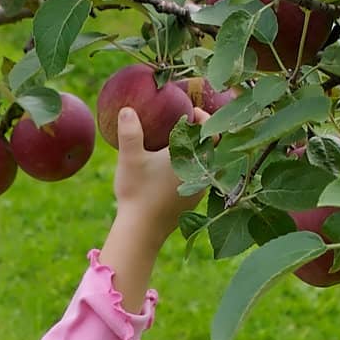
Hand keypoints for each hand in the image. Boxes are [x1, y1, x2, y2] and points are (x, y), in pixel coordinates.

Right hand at [111, 106, 210, 239]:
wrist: (141, 231)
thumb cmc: (137, 192)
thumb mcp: (130, 158)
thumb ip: (129, 132)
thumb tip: (127, 109)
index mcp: (191, 158)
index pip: (211, 132)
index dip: (204, 118)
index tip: (190, 112)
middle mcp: (200, 173)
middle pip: (209, 147)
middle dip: (197, 134)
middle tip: (182, 124)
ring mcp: (198, 190)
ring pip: (202, 164)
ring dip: (193, 153)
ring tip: (175, 146)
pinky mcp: (191, 203)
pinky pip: (195, 179)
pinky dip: (188, 170)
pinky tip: (171, 170)